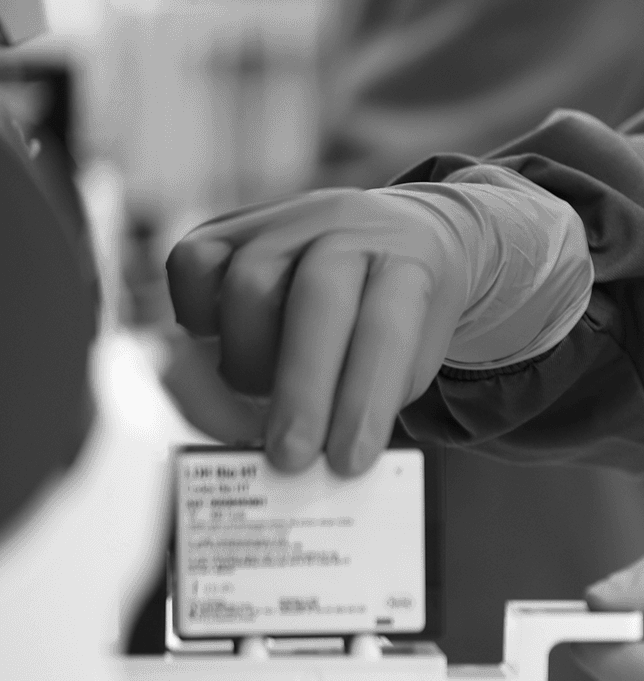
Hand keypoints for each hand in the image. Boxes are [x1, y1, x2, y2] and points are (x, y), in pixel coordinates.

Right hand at [166, 188, 469, 474]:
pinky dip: (200, 317)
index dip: (364, 398)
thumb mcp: (413, 356)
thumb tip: (311, 454)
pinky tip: (225, 346)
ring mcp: (286, 218)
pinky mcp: (230, 224)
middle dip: (301, 388)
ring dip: (251, 360)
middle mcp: (347, 226)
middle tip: (290, 456)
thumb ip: (372, 399)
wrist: (398, 235)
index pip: (387, 327)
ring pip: (247, 287)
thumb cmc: (403, 316)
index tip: (349, 461)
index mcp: (408, 259)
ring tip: (265, 396)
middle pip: (317, 297)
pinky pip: (193, 266)